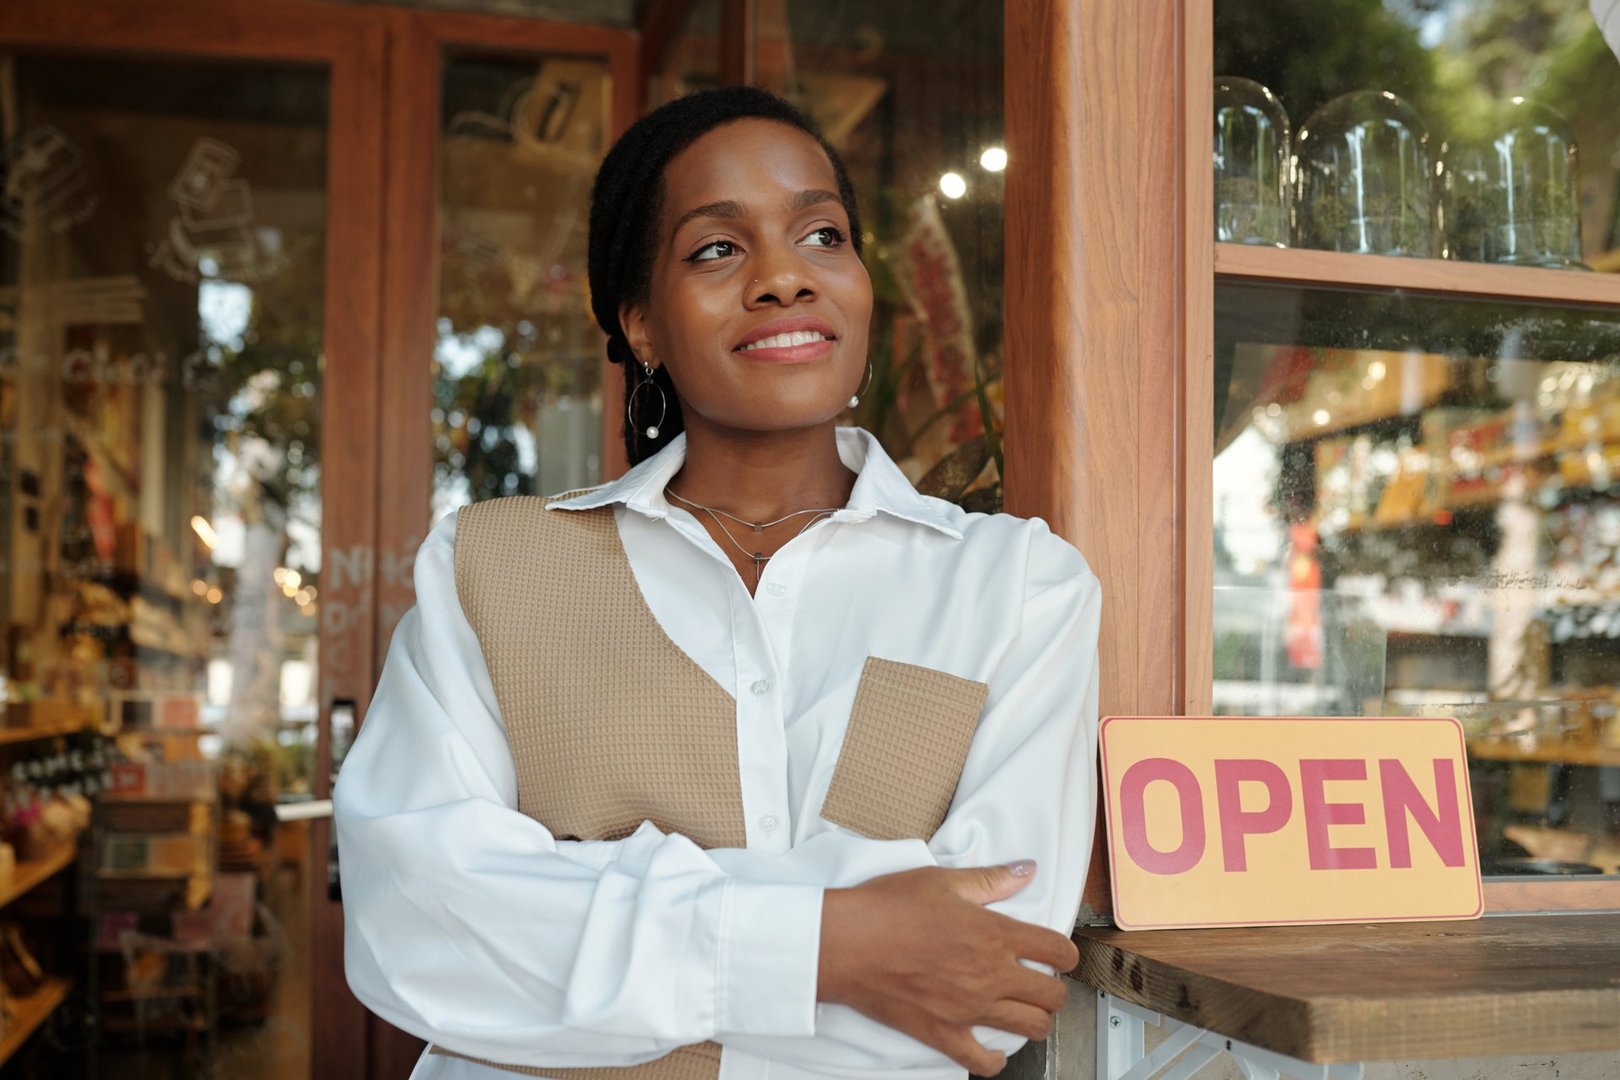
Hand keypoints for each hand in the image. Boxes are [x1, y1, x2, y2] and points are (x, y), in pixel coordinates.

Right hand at [816, 862, 1078, 1075]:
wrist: (846, 943)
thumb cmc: (887, 908)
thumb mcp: (942, 881)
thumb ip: (990, 880)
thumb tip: (1025, 870)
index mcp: (994, 934)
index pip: (1057, 950)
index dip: (1066, 953)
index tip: (1058, 953)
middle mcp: (990, 975)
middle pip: (1052, 995)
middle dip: (1054, 988)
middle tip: (1040, 980)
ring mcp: (969, 1009)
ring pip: (1031, 1028)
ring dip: (1035, 1019)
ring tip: (1023, 1008)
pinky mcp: (944, 1034)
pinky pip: (984, 1062)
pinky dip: (995, 1059)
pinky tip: (992, 1047)